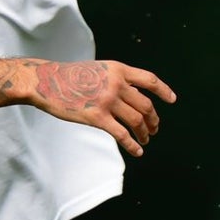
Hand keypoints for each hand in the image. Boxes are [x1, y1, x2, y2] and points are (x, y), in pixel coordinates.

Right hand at [34, 60, 175, 156]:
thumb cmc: (70, 76)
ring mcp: (108, 100)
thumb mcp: (99, 69)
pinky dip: (132, 144)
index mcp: (119, 70)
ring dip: (145, 132)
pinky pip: (122, 134)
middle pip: (146, 105)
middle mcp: (117, 84)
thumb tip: (132, 95)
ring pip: (137, 120)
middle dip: (153, 119)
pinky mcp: (97, 117)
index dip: (164, 91)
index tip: (172, 100)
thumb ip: (117, 79)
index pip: (150, 80)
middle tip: (154, 128)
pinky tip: (137, 151)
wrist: (48, 81)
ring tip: (145, 139)